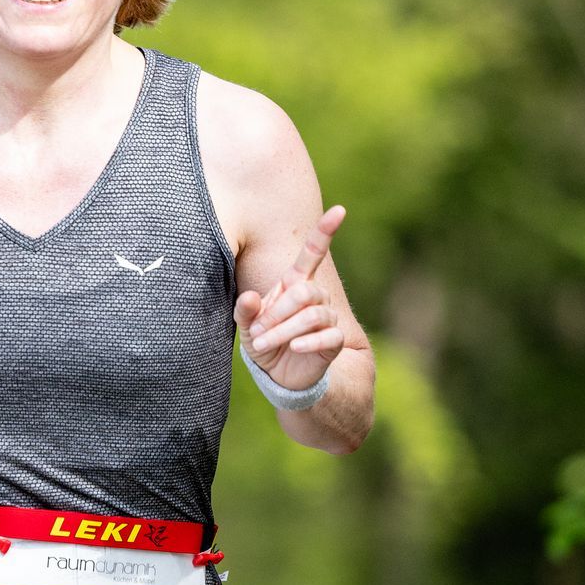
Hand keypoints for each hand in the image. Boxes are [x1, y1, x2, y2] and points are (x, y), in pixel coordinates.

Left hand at [234, 204, 345, 392]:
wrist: (280, 374)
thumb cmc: (264, 340)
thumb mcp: (247, 326)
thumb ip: (245, 311)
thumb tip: (250, 298)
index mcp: (294, 284)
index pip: (313, 253)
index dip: (325, 232)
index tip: (339, 210)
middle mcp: (314, 296)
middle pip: (304, 292)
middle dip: (278, 312)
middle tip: (258, 331)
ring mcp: (327, 317)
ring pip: (313, 315)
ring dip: (285, 330)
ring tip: (265, 343)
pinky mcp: (334, 340)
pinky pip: (328, 335)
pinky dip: (308, 341)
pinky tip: (294, 348)